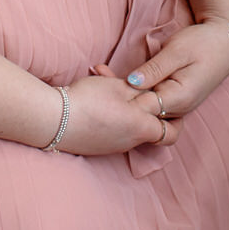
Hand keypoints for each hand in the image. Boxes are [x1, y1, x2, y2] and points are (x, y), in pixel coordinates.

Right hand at [57, 74, 180, 155]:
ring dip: (127, 108)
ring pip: (130, 127)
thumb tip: (153, 94)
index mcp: (142, 127)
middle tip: (141, 91)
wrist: (53, 121)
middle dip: (149, 109)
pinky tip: (97, 97)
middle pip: (152, 130)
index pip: (172, 131)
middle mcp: (131, 142)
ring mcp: (114, 146)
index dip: (175, 117)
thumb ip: (141, 91)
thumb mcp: (119, 87)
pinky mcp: (99, 146)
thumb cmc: (89, 101)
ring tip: (109, 83)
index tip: (169, 101)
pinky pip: (114, 131)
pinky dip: (113, 115)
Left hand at [108, 20, 228, 119]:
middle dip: (118, 94)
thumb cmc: (205, 43)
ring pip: (145, 104)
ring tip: (99, 71)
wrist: (227, 42)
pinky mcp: (174, 96)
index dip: (122, 96)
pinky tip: (114, 76)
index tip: (101, 77)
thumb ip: (154, 69)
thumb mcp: (177, 52)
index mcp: (180, 98)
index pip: (144, 108)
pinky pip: (151, 97)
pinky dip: (136, 88)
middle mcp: (178, 107)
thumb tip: (130, 83)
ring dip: (125, 91)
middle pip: (142, 109)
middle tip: (96, 71)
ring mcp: (176, 103)